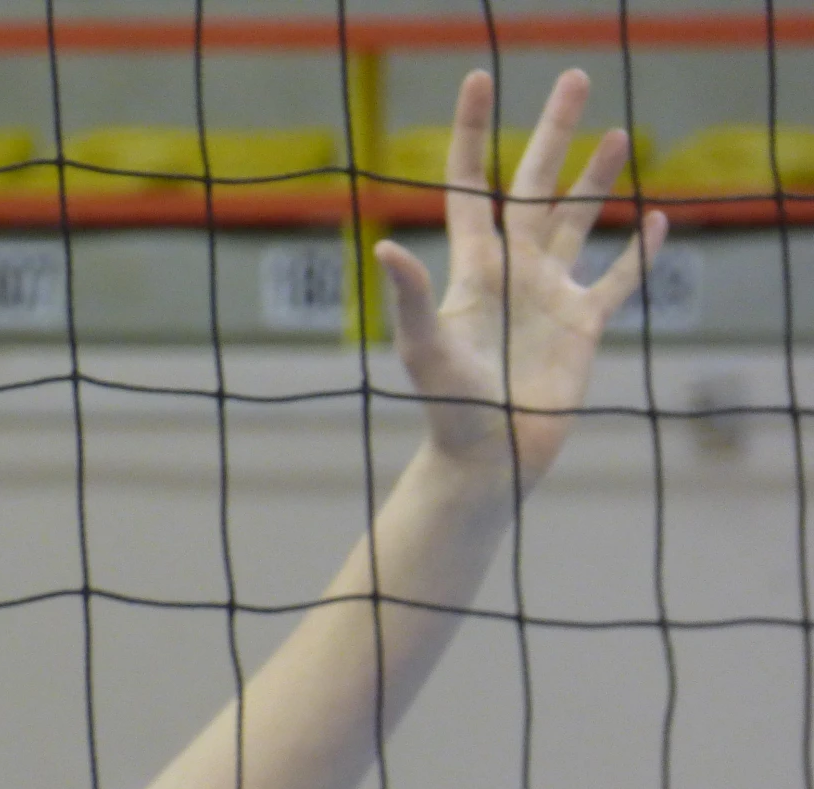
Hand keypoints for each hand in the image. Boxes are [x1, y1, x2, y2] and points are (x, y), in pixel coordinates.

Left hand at [376, 68, 666, 483]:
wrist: (487, 458)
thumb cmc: (447, 407)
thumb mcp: (425, 348)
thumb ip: (412, 296)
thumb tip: (385, 247)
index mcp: (475, 268)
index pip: (472, 186)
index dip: (473, 133)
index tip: (480, 81)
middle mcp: (514, 271)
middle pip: (535, 186)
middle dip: (553, 134)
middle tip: (573, 79)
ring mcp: (549, 296)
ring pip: (577, 222)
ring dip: (595, 180)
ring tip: (615, 134)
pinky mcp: (582, 326)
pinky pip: (616, 281)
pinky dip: (638, 255)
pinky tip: (653, 221)